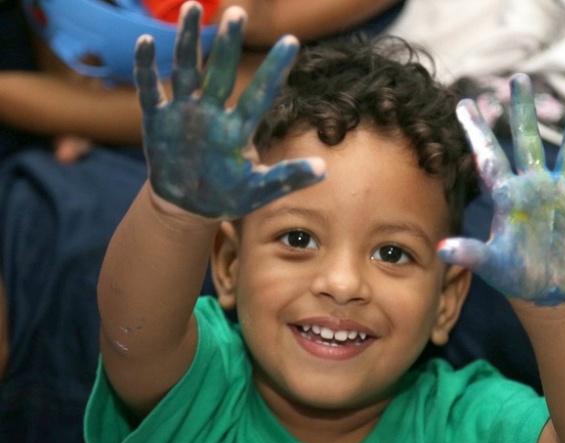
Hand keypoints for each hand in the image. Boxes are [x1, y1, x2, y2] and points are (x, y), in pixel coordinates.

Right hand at [135, 2, 324, 218]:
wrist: (189, 206)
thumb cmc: (228, 196)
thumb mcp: (258, 190)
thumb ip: (286, 178)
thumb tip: (323, 170)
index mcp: (238, 129)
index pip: (260, 94)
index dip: (274, 69)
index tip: (291, 41)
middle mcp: (213, 114)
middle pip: (220, 73)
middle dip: (227, 44)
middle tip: (236, 12)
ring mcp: (184, 114)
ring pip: (186, 70)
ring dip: (188, 41)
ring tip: (193, 8)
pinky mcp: (158, 121)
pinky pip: (150, 90)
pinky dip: (145, 68)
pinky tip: (146, 41)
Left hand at [438, 74, 564, 304]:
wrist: (547, 291)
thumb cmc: (515, 275)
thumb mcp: (492, 265)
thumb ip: (471, 254)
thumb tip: (441, 250)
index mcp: (508, 196)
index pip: (489, 158)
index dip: (477, 132)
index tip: (463, 102)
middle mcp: (535, 187)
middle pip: (528, 141)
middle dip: (524, 110)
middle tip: (519, 77)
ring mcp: (563, 195)